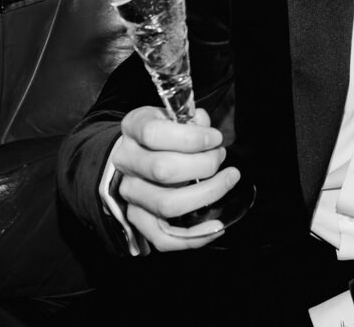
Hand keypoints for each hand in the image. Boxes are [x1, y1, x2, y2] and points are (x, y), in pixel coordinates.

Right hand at [110, 106, 240, 250]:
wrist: (136, 151)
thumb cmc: (165, 132)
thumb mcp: (174, 114)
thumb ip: (192, 120)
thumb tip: (205, 128)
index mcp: (133, 129)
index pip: (154, 134)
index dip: (191, 138)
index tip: (215, 138)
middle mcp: (126, 161)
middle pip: (164, 170)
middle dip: (204, 164)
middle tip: (221, 156)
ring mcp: (129, 193)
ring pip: (166, 204)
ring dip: (207, 194)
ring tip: (227, 179)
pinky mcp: (137, 218)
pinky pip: (161, 238)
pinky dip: (192, 238)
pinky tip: (217, 226)